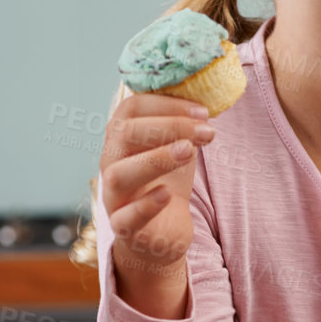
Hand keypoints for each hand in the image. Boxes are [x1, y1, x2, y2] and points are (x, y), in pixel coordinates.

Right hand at [100, 93, 212, 315]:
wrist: (162, 229)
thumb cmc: (167, 180)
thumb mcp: (178, 146)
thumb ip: (185, 122)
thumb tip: (208, 91)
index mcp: (123, 138)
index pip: (132, 108)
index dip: (166, 104)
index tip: (203, 111)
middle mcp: (112, 163)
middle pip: (123, 134)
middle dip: (168, 126)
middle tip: (207, 131)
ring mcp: (114, 196)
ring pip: (118, 174)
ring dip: (156, 159)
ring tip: (189, 152)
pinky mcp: (124, 227)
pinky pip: (124, 218)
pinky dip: (144, 206)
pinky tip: (165, 195)